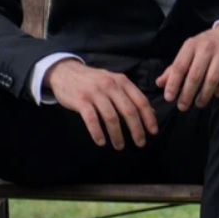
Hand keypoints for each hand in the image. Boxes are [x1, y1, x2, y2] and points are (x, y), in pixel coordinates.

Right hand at [44, 61, 158, 149]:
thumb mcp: (114, 83)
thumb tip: (152, 112)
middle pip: (128, 110)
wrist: (65, 71)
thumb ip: (131, 96)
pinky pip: (91, 119)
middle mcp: (110, 85)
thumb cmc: (93, 81)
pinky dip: (97, 132)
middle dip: (136, 129)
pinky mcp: (80, 100)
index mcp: (121, 81)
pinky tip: (101, 142)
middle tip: (140, 143)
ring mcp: (95, 92)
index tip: (153, 132)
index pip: (141, 101)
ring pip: (111, 117)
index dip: (149, 118)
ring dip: (117, 135)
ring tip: (120, 146)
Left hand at [158, 24, 218, 109]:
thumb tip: (159, 83)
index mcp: (191, 45)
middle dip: (187, 94)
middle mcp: (206, 47)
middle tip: (182, 107)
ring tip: (199, 104)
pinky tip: (218, 94)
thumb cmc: (208, 44)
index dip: (173, 83)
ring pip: (212, 79)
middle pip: (195, 75)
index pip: (179, 66)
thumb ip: (175, 68)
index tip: (169, 98)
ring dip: (205, 95)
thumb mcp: (190, 51)